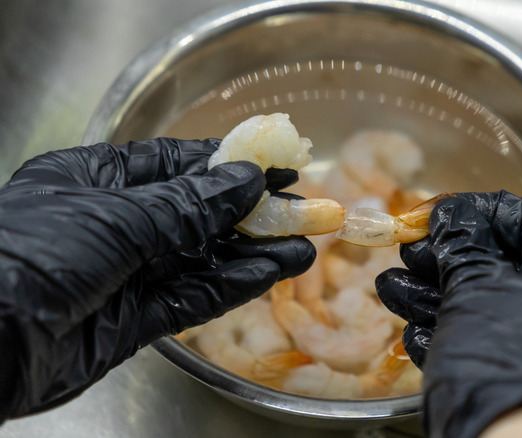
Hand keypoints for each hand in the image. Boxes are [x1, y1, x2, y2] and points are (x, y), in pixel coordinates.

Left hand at [0, 138, 314, 419]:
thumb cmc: (34, 255)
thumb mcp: (116, 217)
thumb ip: (187, 205)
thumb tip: (244, 180)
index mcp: (95, 180)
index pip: (175, 164)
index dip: (229, 164)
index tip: (276, 166)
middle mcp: (114, 223)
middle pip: (197, 214)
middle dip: (250, 213)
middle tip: (303, 211)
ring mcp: (125, 274)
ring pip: (201, 259)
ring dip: (252, 253)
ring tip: (303, 247)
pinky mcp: (133, 320)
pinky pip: (191, 297)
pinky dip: (231, 286)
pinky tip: (269, 274)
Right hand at [376, 191, 521, 437]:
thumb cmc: (507, 356)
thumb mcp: (476, 285)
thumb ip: (463, 243)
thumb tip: (453, 216)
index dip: (478, 211)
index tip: (438, 214)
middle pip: (510, 265)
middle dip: (450, 259)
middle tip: (410, 253)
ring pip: (498, 308)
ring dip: (440, 297)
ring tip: (393, 288)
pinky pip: (500, 346)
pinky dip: (458, 336)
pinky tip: (415, 334)